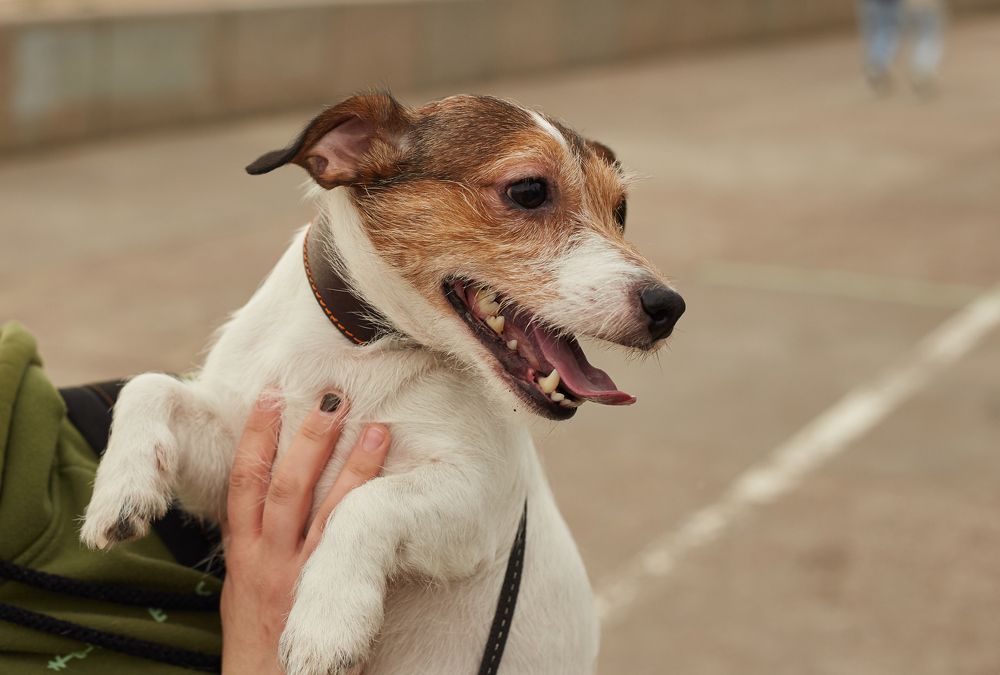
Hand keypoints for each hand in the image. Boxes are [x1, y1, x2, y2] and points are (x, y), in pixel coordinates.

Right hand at [220, 391, 389, 674]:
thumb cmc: (260, 652)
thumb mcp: (244, 598)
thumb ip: (258, 554)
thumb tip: (271, 514)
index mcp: (242, 556)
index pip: (242, 483)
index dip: (254, 437)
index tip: (266, 396)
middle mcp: (263, 559)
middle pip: (280, 483)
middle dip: (301, 436)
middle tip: (326, 393)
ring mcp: (293, 575)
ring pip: (317, 507)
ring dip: (347, 463)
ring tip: (374, 426)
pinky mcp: (318, 594)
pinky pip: (343, 543)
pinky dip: (364, 508)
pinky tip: (389, 484)